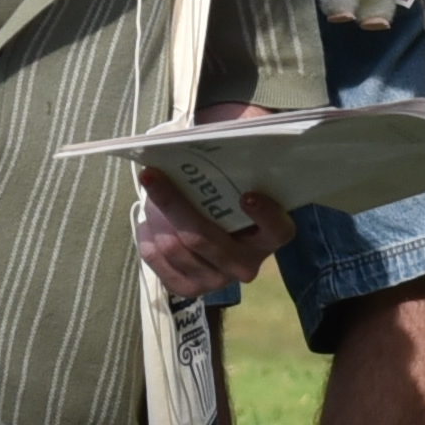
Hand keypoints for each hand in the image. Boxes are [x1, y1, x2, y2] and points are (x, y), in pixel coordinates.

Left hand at [138, 168, 284, 297]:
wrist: (219, 230)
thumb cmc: (231, 196)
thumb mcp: (242, 179)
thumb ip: (236, 163)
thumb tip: (210, 135)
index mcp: (270, 237)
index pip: (278, 230)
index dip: (266, 215)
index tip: (247, 194)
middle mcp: (246, 265)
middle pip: (203, 237)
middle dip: (172, 203)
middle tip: (151, 175)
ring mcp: (217, 281)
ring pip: (174, 248)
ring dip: (154, 216)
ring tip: (149, 191)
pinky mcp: (189, 289)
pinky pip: (158, 262)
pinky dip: (147, 237)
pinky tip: (147, 220)